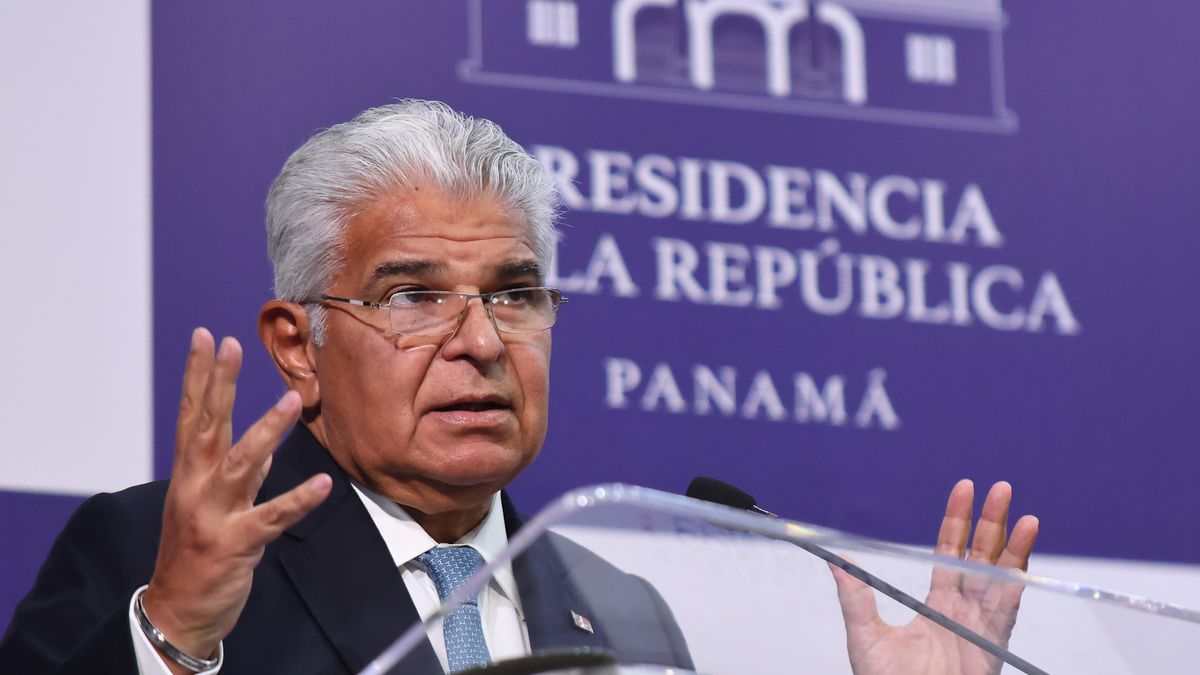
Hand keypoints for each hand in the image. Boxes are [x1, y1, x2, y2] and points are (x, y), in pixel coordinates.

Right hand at [142, 329, 331, 672]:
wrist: (176, 611)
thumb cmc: (194, 551)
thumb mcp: (208, 503)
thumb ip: (234, 469)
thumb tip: (261, 439)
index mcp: (187, 474)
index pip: (191, 415)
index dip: (197, 375)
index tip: (205, 336)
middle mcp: (195, 488)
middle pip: (208, 426)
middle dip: (219, 384)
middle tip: (231, 344)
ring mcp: (214, 515)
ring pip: (241, 465)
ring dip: (267, 431)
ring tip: (292, 399)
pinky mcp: (237, 544)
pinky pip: (272, 517)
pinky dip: (298, 500)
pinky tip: (323, 484)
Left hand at [832, 480, 1038, 674]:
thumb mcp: (864, 634)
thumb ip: (854, 596)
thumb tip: (834, 560)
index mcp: (936, 603)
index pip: (949, 551)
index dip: (957, 520)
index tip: (964, 489)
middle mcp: (962, 609)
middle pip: (980, 555)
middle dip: (991, 521)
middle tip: (1001, 487)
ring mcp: (980, 625)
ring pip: (1000, 577)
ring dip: (1013, 546)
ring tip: (1027, 516)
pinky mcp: (991, 644)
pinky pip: (1007, 609)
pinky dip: (1016, 583)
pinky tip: (1023, 559)